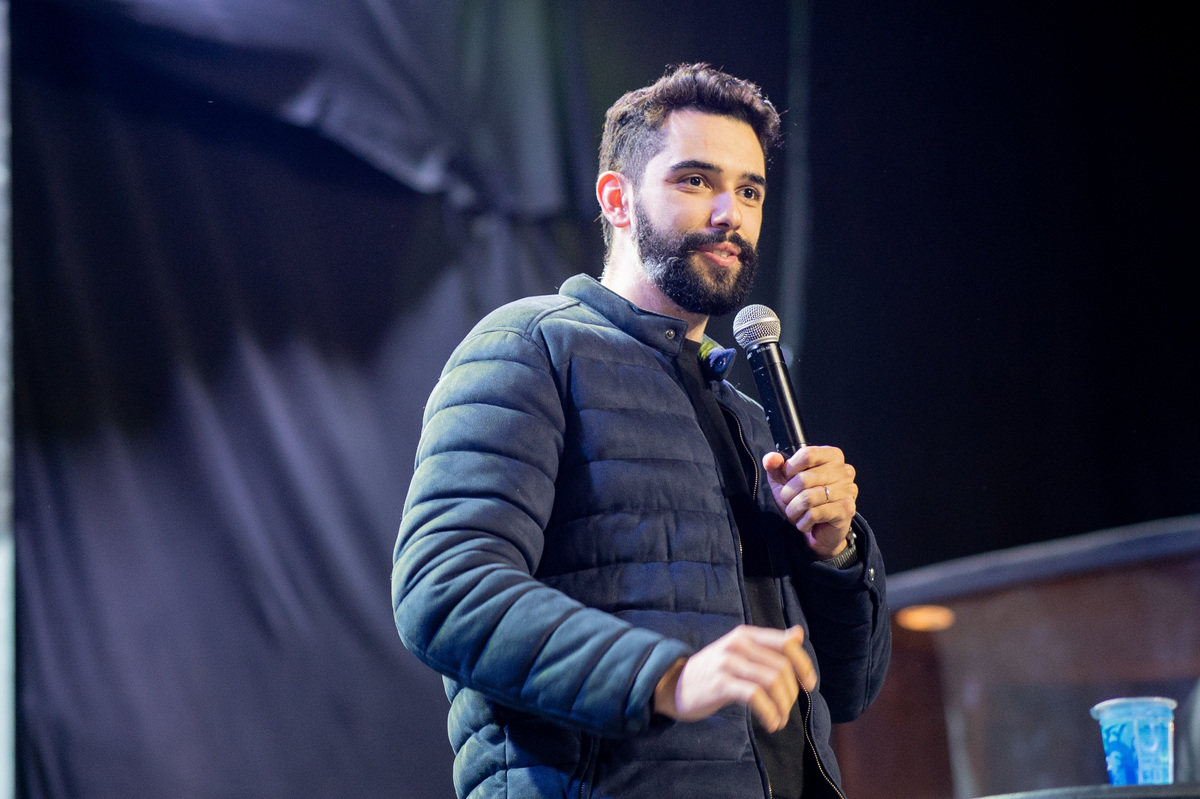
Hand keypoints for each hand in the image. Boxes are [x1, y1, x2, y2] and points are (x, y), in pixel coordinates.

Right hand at [653, 625, 815, 731]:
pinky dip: (770, 713)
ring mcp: (728, 663)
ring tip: (779, 720)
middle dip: (792, 694)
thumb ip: (769, 644)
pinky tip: (770, 723)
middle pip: (782, 667)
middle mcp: (738, 644)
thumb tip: (798, 633)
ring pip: (772, 682)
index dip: (804, 664)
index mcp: (745, 634)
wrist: (672, 684)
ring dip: (783, 707)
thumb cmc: (711, 671)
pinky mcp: (721, 684)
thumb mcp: (739, 651)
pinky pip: (756, 697)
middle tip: (787, 710)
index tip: (809, 685)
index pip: (786, 643)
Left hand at [763, 446, 857, 558]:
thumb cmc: (804, 501)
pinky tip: (806, 522)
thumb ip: (775, 466)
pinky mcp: (846, 510)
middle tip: (790, 502)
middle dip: (788, 495)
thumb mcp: (785, 480)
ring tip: (796, 513)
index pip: (807, 454)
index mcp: (832, 456)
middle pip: (804, 478)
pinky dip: (803, 522)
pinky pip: (814, 514)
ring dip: (794, 510)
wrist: (820, 532)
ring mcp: (847, 490)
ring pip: (807, 498)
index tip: (787, 479)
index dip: (790, 469)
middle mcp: (844, 471)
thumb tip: (771, 458)